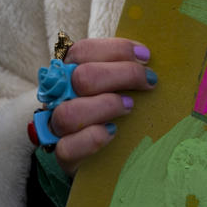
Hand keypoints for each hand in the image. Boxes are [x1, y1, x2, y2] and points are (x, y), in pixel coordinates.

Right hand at [48, 38, 155, 174]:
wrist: (97, 157)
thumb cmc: (111, 113)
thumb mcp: (115, 86)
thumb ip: (123, 71)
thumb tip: (149, 59)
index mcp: (69, 72)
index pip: (83, 51)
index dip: (116, 50)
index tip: (146, 57)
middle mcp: (58, 97)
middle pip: (81, 78)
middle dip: (121, 75)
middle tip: (148, 82)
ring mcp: (58, 128)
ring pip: (70, 113)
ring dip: (107, 106)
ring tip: (130, 106)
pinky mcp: (63, 157)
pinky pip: (68, 147)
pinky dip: (93, 138)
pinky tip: (113, 132)